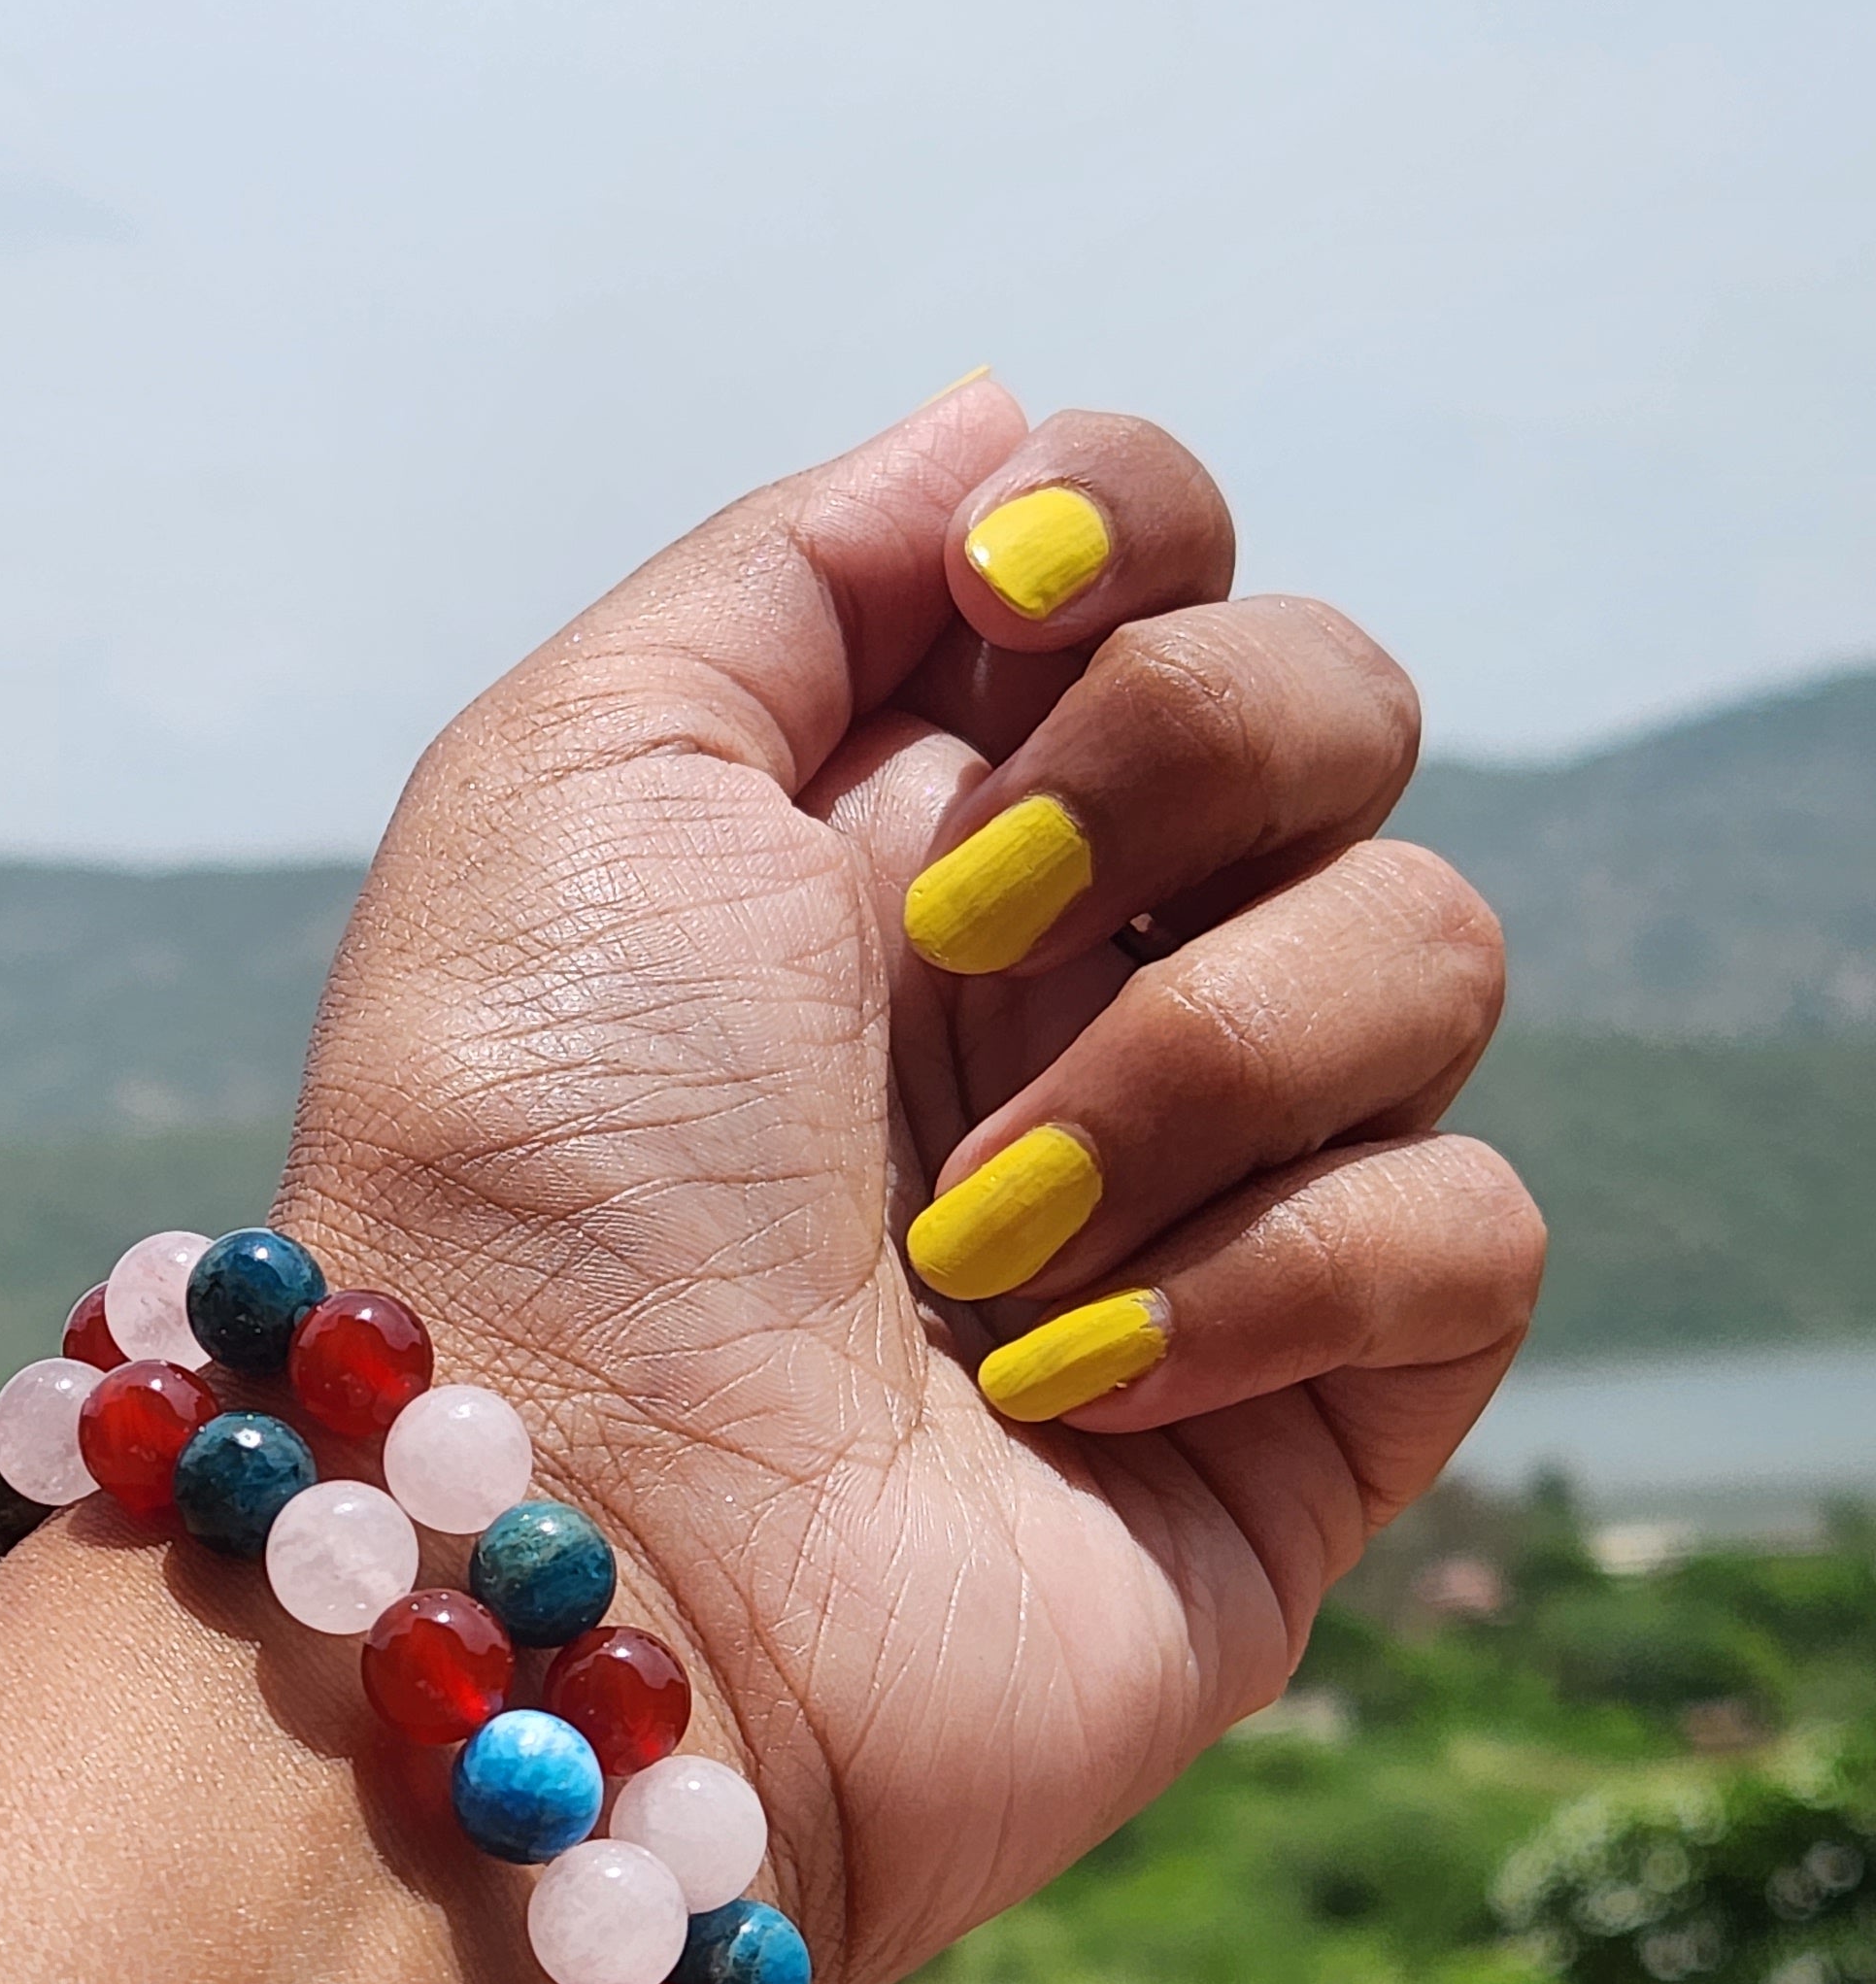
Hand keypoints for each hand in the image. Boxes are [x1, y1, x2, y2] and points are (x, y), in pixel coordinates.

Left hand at [283, 379, 1542, 1983]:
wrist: (556, 1558)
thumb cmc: (519, 1160)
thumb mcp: (576, 773)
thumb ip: (796, 567)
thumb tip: (1009, 425)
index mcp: (911, 807)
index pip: (1162, 553)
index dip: (1137, 530)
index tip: (1011, 603)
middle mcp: (1079, 962)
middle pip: (1338, 700)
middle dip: (1175, 768)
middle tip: (955, 937)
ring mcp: (1209, 1174)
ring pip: (1429, 946)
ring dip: (1181, 1074)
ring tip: (960, 1250)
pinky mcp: (1317, 1391)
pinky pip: (1464, 1225)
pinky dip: (1257, 1291)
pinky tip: (1048, 1397)